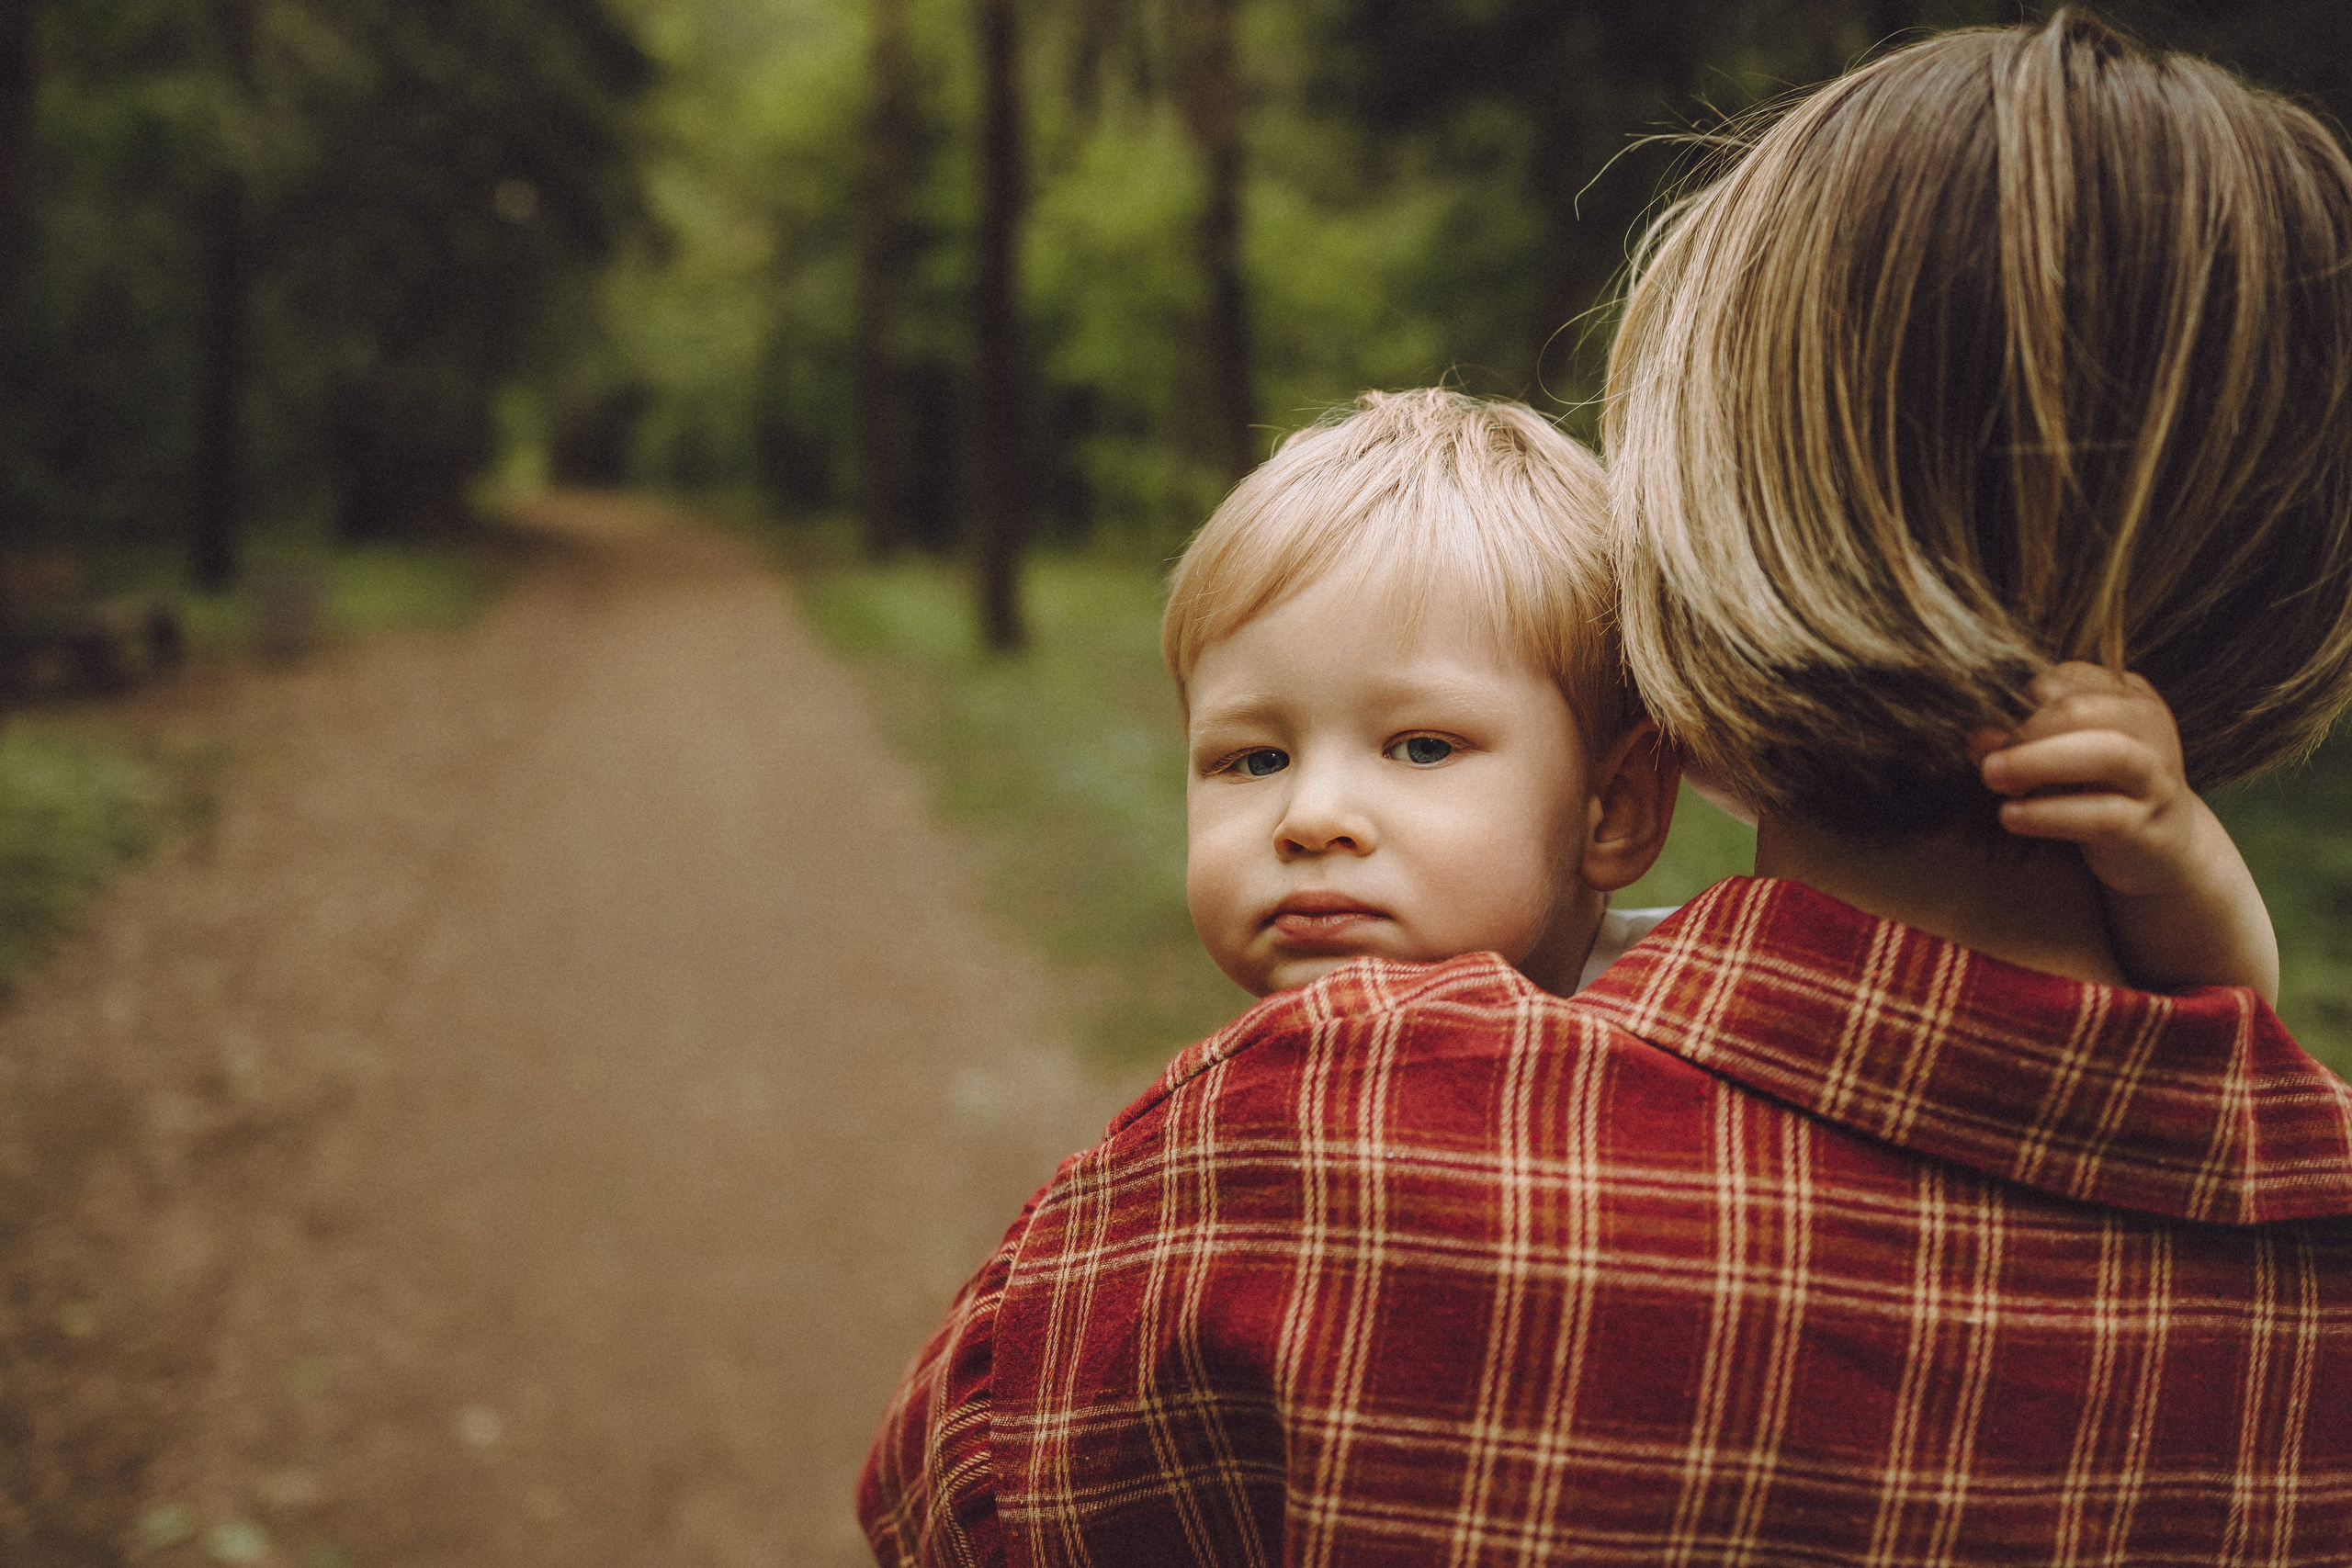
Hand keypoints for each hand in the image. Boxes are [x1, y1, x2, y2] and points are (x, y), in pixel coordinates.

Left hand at [1971, 662, 2199, 897]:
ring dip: (2038, 762)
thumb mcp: (2068, 753)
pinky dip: (2049, 814)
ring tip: (1991, 776)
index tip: (1983, 732)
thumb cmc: (2105, 789)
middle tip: (1984, 755)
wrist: (2167, 846)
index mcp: (2131, 698)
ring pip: (2107, 754)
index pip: (2067, 680)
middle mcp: (2151, 730)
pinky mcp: (2149, 827)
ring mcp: (2156, 779)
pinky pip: (2102, 815)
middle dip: (2025, 729)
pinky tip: (2012, 815)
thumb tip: (1978, 737)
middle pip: (2085, 710)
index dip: (2016, 703)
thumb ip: (2026, 738)